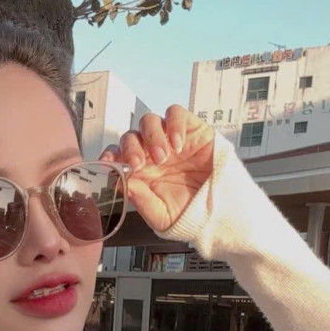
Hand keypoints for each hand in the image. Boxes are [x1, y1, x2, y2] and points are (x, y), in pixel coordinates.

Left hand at [99, 106, 214, 233]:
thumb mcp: (162, 216)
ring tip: (163, 156)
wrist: (221, 210)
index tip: (109, 163)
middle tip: (139, 164)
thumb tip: (123, 185)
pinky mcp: (191, 129)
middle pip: (130, 136)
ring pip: (149, 121)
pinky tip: (179, 145)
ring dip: (152, 137)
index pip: (116, 155)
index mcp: (140, 172)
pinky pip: (176, 114)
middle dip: (130, 148)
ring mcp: (170, 139)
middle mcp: (151, 153)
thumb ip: (141, 201)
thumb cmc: (189, 213)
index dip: (110, 155)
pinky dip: (174, 125)